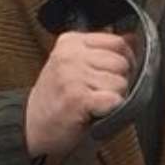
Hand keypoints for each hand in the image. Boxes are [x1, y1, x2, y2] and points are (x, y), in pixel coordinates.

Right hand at [23, 29, 136, 158]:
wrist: (31, 126)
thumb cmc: (56, 99)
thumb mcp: (76, 66)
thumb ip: (104, 51)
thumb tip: (133, 38)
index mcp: (71, 42)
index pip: (117, 42)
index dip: (125, 60)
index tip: (113, 74)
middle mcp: (70, 55)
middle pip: (121, 63)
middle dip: (119, 81)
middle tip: (100, 93)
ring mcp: (72, 75)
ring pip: (120, 83)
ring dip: (114, 98)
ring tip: (94, 103)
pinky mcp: (77, 97)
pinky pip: (114, 100)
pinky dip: (110, 111)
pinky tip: (93, 112)